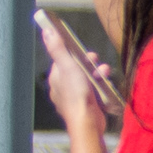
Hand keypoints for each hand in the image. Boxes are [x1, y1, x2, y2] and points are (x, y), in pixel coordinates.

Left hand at [34, 12, 117, 133]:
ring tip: (104, 73)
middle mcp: (64, 87)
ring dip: (98, 73)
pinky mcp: (87, 104)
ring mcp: (76, 96)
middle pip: (77, 68)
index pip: (63, 59)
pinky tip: (106, 84)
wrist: (87, 122)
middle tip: (95, 61)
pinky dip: (101, 85)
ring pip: (88, 79)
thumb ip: (58, 48)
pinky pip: (95, 90)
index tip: (83, 51)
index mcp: (56, 78)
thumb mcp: (67, 67)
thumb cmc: (75, 94)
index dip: (74, 53)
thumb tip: (46, 30)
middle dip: (89, 63)